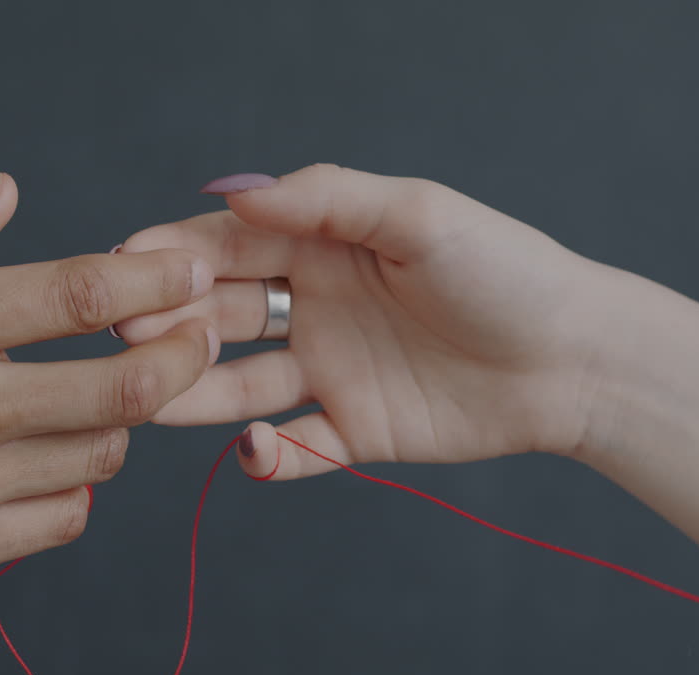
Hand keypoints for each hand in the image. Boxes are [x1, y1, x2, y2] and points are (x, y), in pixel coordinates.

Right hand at [0, 173, 218, 672]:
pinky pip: (63, 517)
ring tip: (96, 398)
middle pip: (125, 385)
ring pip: (101, 453)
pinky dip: (74, 485)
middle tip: (194, 338)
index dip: (156, 281)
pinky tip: (47, 461)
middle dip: (182, 356)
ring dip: (117, 421)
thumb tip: (4, 192)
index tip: (190, 273)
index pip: (82, 294)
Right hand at [113, 164, 617, 479]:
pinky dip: (268, 457)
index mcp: (323, 248)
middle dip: (172, 325)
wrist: (577, 359)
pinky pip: (295, 449)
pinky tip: (255, 450)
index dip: (174, 257)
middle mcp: (315, 307)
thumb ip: (327, 200)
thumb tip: (234, 193)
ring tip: (155, 402)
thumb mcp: (419, 214)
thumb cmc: (506, 272)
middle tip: (129, 339)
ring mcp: (331, 371)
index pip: (230, 249)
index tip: (122, 264)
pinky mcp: (355, 431)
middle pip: (222, 316)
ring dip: (197, 392)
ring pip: (241, 386)